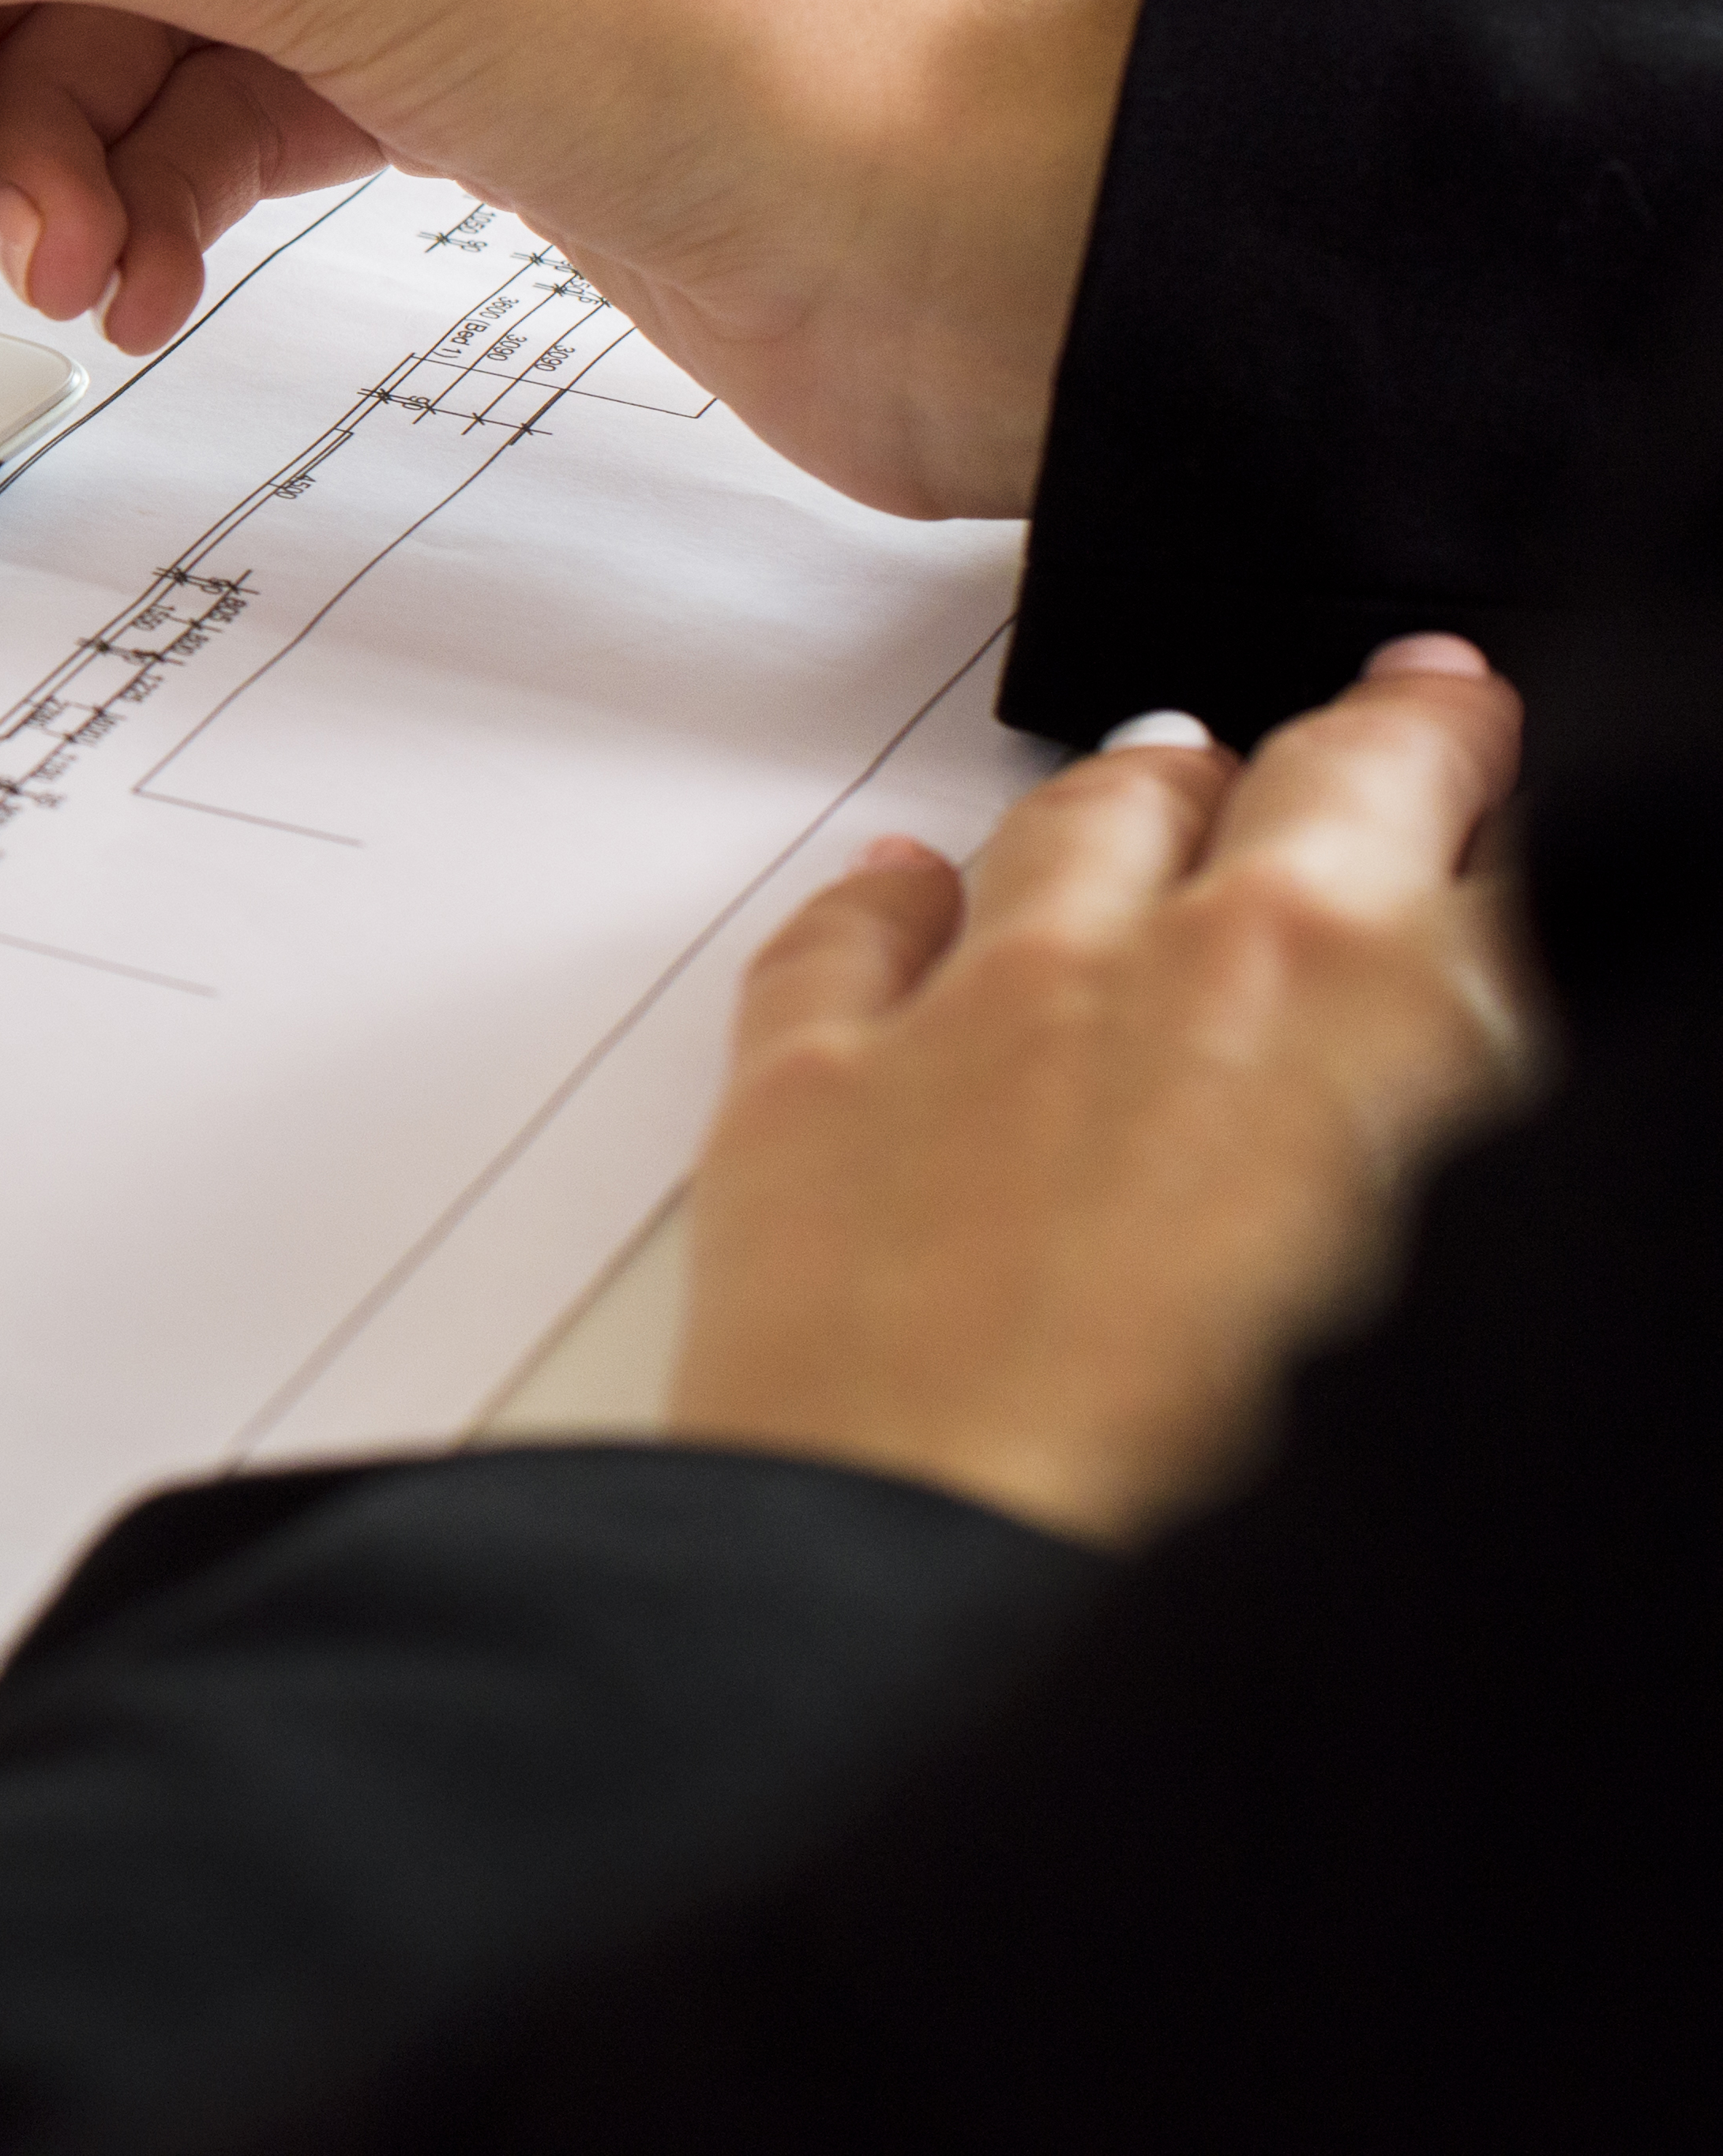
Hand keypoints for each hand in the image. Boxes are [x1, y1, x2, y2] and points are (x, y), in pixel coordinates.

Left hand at [663, 639, 1534, 1544]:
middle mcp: (1179, 967)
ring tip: (1171, 771)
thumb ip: (1441, 1125)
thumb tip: (1441, 1070)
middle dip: (1362, 742)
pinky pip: (844, 937)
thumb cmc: (1225, 1500)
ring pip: (1074, 826)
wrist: (962, 1594)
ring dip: (1139, 791)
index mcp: (1384, 1014)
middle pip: (1294, 785)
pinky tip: (903, 888)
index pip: (1469, 836)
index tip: (1499, 756)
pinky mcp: (809, 1090)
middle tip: (1403, 713)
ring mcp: (979, 1013)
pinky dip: (887, 900)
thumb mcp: (1442, 1281)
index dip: (1492, 785)